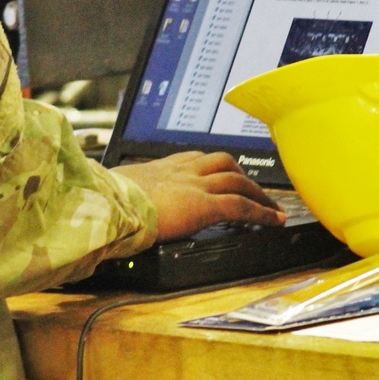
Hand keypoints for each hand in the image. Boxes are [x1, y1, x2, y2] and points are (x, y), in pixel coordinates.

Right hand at [113, 152, 285, 241]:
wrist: (108, 203)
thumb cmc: (103, 199)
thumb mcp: (111, 191)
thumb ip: (119, 195)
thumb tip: (107, 205)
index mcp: (158, 167)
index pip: (192, 158)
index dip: (210, 165)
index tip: (218, 172)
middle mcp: (181, 171)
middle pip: (221, 162)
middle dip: (241, 174)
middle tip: (253, 187)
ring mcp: (195, 186)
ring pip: (237, 180)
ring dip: (258, 192)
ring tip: (272, 206)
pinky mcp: (204, 205)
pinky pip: (241, 207)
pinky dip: (263, 212)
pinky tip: (275, 221)